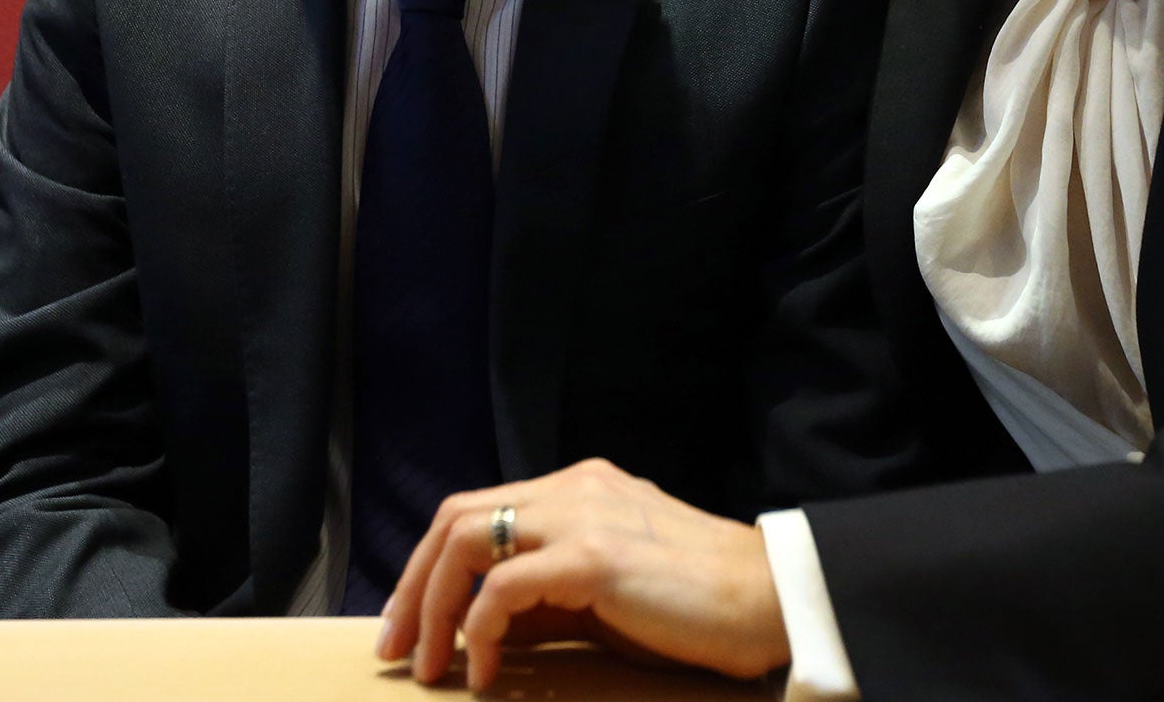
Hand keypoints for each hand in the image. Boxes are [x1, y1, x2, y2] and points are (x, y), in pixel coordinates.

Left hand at [376, 458, 791, 690]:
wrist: (767, 599)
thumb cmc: (694, 605)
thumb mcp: (608, 592)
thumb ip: (549, 595)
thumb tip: (483, 627)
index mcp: (580, 488)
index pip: (477, 510)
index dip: (429, 567)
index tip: (409, 626)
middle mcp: (574, 487)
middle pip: (456, 517)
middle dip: (413, 586)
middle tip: (397, 650)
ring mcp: (583, 515)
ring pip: (467, 541)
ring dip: (434, 610)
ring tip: (432, 668)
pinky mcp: (594, 555)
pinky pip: (503, 587)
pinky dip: (481, 631)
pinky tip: (489, 676)